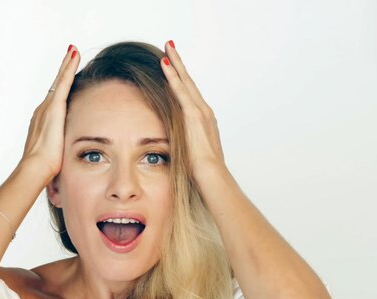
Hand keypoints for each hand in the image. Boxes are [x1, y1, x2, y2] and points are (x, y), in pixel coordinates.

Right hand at [18, 45, 80, 178]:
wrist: (35, 167)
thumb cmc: (43, 167)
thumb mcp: (53, 156)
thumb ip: (58, 152)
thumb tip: (62, 160)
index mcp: (43, 121)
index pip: (54, 99)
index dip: (60, 87)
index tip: (65, 76)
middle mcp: (42, 110)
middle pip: (55, 85)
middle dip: (63, 70)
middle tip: (70, 54)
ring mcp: (47, 107)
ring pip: (59, 80)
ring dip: (66, 65)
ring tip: (73, 52)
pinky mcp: (54, 107)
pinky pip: (63, 82)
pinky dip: (69, 68)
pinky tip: (74, 56)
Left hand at [160, 40, 225, 178]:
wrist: (211, 174)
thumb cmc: (203, 169)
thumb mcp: (192, 151)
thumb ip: (185, 142)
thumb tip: (174, 144)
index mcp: (203, 119)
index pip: (190, 93)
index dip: (182, 78)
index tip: (174, 65)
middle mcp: (204, 111)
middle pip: (189, 81)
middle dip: (179, 63)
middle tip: (170, 46)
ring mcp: (199, 111)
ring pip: (185, 81)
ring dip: (176, 63)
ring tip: (167, 48)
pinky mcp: (193, 114)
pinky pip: (180, 91)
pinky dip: (172, 76)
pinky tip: (164, 64)